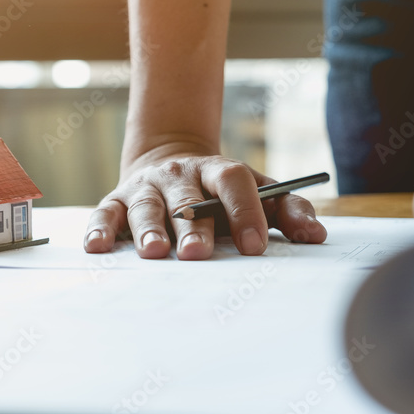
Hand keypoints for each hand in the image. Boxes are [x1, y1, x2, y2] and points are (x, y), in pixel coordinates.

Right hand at [84, 142, 326, 259]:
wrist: (170, 159)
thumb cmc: (219, 192)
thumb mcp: (258, 192)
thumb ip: (289, 210)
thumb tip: (316, 235)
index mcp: (217, 171)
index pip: (233, 182)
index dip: (245, 212)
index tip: (255, 246)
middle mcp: (179, 175)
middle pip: (187, 197)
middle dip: (192, 226)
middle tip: (199, 254)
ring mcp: (146, 187)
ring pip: (146, 206)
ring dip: (150, 228)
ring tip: (155, 252)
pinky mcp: (115, 201)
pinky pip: (105, 214)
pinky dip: (100, 229)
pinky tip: (98, 247)